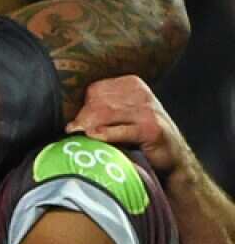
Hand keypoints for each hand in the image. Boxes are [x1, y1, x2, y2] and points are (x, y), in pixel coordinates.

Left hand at [67, 75, 185, 174]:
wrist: (172, 158)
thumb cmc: (141, 138)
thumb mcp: (122, 117)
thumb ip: (101, 110)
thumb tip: (71, 118)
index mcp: (133, 85)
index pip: (97, 90)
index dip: (83, 106)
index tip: (77, 121)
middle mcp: (142, 94)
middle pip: (99, 102)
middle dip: (83, 118)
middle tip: (74, 130)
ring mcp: (148, 111)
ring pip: (106, 114)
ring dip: (88, 126)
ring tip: (80, 136)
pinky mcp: (150, 129)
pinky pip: (119, 130)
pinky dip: (103, 134)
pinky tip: (93, 137)